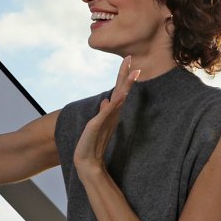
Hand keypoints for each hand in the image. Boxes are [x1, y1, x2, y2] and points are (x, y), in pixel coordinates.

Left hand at [73, 55, 140, 176]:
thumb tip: (106, 100)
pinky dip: (115, 103)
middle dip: (126, 75)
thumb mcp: (96, 123)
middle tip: (131, 60)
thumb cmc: (92, 142)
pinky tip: (120, 95)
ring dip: (126, 86)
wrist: (87, 160)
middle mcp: (112, 114)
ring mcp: (107, 119)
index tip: (127, 60)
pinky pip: (109, 112)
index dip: (123, 76)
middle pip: (121, 91)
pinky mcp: (100, 125)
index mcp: (111, 111)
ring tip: (133, 73)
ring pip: (119, 99)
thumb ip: (103, 112)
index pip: (118, 90)